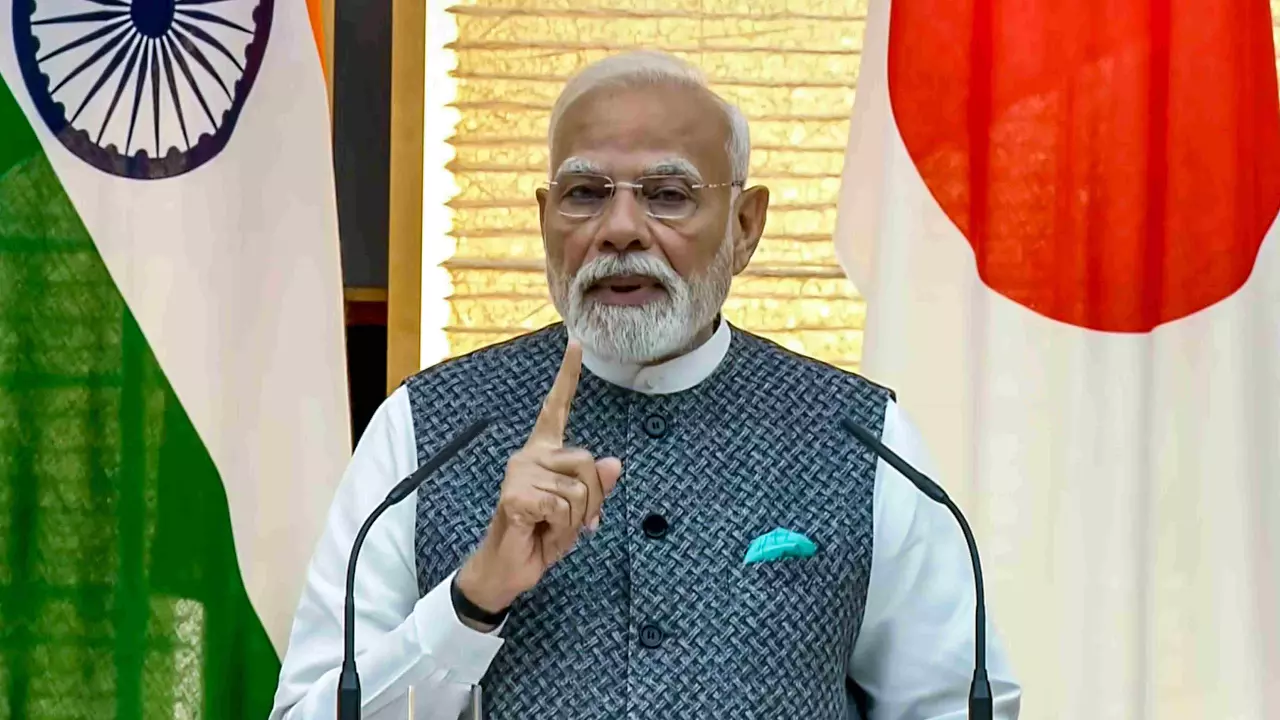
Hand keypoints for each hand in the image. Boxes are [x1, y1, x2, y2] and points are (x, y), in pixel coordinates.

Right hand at [455, 340, 622, 621]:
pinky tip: (541, 531)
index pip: (556, 408)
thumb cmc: (540, 536)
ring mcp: (520, 473)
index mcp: (544, 453)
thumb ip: (597, 488)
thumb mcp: (578, 513)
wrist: (508, 569)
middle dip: (593, 500)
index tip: (576, 344)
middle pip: (587, 462)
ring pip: (579, 489)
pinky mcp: (515, 494)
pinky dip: (562, 527)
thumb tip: (614, 463)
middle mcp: (529, 456)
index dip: (567, 376)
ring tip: (552, 527)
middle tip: (576, 522)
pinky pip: (562, 506)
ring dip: (576, 519)